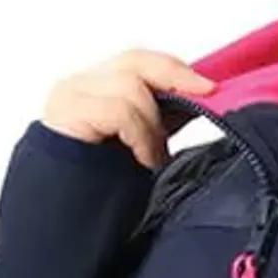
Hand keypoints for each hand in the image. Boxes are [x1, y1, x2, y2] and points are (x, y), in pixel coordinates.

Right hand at [38, 48, 215, 169]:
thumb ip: (162, 117)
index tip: (210, 86)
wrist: (67, 215)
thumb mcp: (142, 141)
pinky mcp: (67, 112)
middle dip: (175, 77)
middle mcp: (81, 85)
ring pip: (130, 85)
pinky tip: (144, 159)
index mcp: (98, 88)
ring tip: (155, 155)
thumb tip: (201, 98)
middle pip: (135, 62)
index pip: (140, 62)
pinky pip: (118, 110)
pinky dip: (140, 134)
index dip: (176, 70)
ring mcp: (71, 96)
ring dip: (154, 122)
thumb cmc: (102, 182)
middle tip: (204, 95)